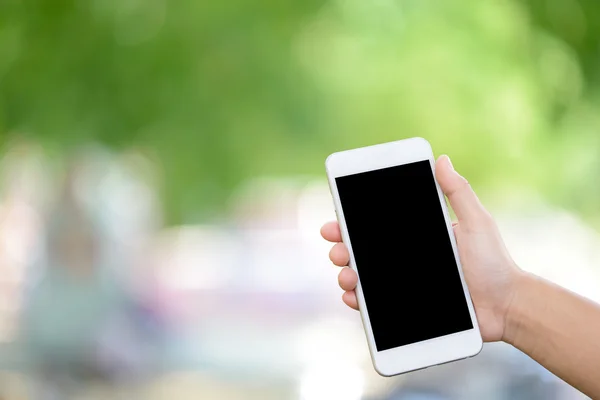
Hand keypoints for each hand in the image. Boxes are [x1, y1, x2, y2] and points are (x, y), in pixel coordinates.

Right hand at [320, 155, 522, 341]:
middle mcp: (405, 258)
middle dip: (342, 246)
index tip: (337, 219)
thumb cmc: (494, 262)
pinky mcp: (405, 308)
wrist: (506, 307)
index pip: (377, 226)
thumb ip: (458, 192)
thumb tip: (442, 159)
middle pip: (362, 250)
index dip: (352, 221)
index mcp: (417, 235)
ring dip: (346, 273)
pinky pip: (375, 305)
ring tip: (347, 274)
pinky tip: (353, 296)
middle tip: (338, 247)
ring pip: (362, 276)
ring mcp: (403, 283)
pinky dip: (358, 300)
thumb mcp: (477, 222)